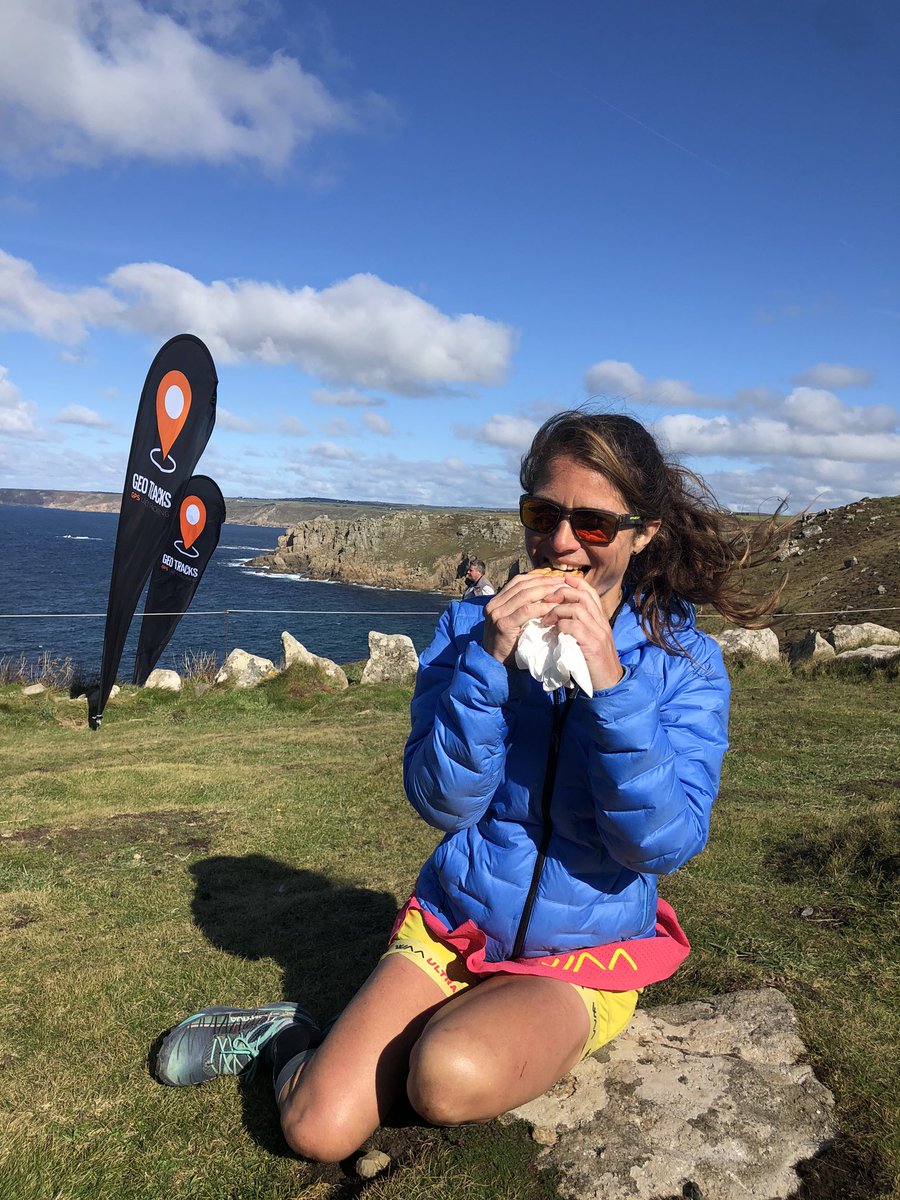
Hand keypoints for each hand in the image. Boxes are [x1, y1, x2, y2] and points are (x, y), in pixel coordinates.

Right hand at [481, 572, 569, 665]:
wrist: (495, 664)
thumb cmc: (510, 644)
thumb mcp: (515, 621)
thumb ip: (523, 608)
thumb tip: (547, 595)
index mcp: (497, 601)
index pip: (518, 581)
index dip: (538, 577)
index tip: (555, 578)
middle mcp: (494, 604)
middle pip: (522, 585)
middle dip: (544, 581)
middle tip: (562, 581)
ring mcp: (497, 614)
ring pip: (524, 595)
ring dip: (545, 591)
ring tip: (560, 591)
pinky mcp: (503, 624)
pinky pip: (525, 611)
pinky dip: (540, 607)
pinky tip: (553, 607)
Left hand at [539, 575, 623, 690]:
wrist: (609, 682)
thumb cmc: (594, 661)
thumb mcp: (588, 639)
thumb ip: (578, 626)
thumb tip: (558, 616)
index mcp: (600, 619)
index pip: (590, 592)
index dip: (575, 583)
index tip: (560, 580)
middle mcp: (601, 622)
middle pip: (582, 596)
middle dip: (561, 594)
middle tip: (546, 602)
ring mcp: (598, 632)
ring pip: (577, 609)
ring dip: (558, 611)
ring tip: (546, 621)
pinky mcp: (593, 645)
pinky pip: (575, 627)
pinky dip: (561, 627)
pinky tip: (553, 634)